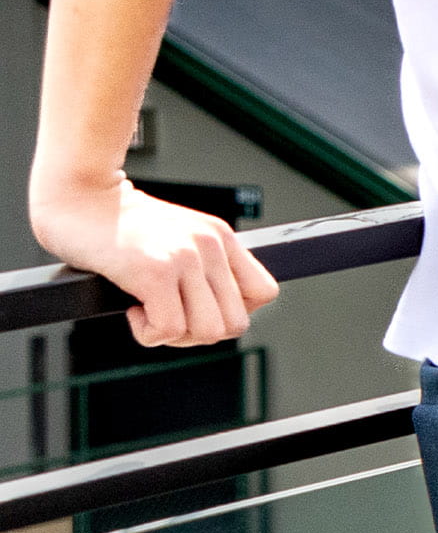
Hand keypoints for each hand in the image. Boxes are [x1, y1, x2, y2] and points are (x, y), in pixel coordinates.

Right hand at [36, 177, 276, 347]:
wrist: (79, 196)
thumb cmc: (118, 225)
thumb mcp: (177, 236)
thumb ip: (201, 265)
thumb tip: (214, 314)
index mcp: (222, 237)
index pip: (263, 293)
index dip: (231, 312)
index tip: (196, 307)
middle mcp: (211, 246)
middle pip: (235, 323)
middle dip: (198, 334)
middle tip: (165, 316)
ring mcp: (186, 257)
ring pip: (208, 332)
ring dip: (174, 336)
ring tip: (148, 311)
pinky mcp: (155, 271)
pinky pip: (170, 329)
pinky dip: (149, 333)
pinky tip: (132, 308)